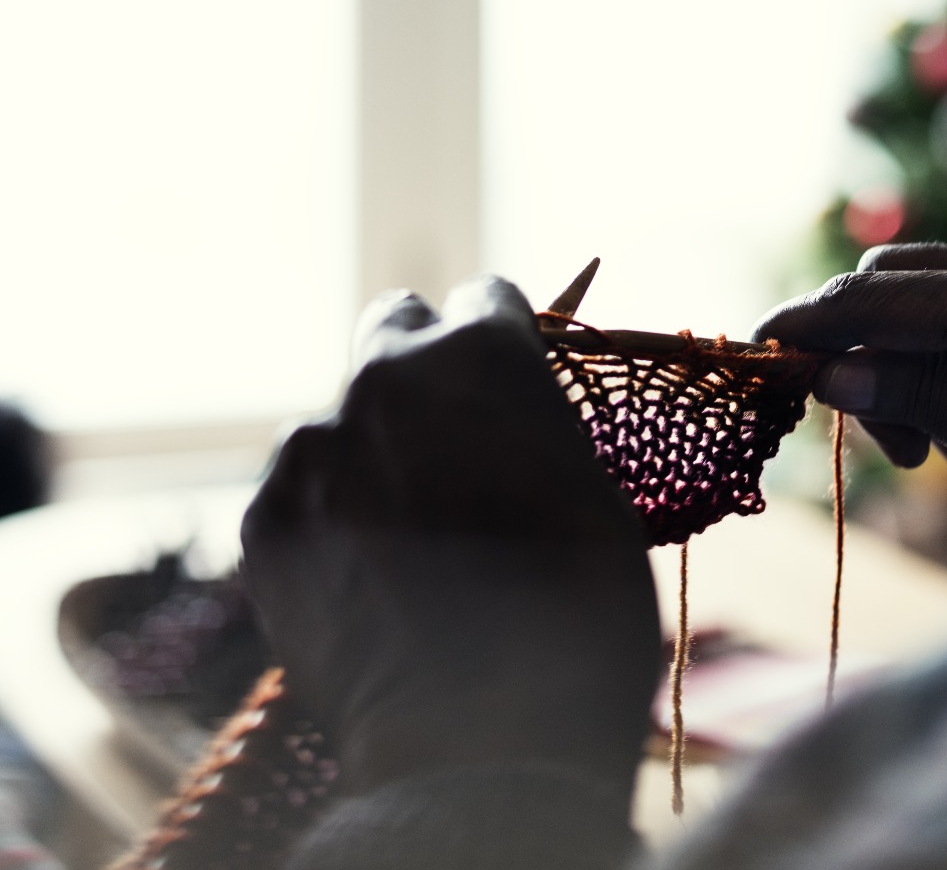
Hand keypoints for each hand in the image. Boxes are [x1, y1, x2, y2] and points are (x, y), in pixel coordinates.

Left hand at [241, 277, 661, 808]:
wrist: (479, 737)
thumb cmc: (575, 615)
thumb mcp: (592, 495)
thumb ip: (537, 431)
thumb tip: (512, 426)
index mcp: (483, 354)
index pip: (484, 298)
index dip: (503, 342)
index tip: (508, 383)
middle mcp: (386, 376)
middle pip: (393, 326)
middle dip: (419, 367)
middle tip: (448, 441)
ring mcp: (312, 445)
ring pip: (340, 417)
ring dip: (371, 453)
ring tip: (409, 539)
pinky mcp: (263, 517)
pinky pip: (299, 491)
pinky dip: (329, 518)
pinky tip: (368, 579)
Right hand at [755, 241, 946, 544]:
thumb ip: (920, 400)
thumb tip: (833, 370)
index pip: (874, 297)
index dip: (803, 327)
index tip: (748, 359)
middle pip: (896, 273)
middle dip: (850, 338)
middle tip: (849, 428)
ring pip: (933, 284)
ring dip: (897, 346)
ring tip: (915, 447)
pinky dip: (943, 345)